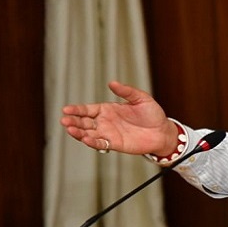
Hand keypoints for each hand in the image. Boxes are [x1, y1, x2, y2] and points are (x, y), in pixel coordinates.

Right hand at [60, 81, 178, 155]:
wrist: (163, 131)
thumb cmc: (153, 114)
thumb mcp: (141, 98)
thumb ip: (126, 91)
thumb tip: (112, 83)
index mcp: (108, 109)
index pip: (88, 109)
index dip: (77, 109)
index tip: (66, 109)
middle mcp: (105, 122)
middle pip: (84, 122)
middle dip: (73, 121)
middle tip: (64, 120)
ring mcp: (109, 133)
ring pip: (88, 133)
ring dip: (78, 132)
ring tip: (70, 129)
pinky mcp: (115, 144)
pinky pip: (100, 144)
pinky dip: (92, 142)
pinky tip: (85, 139)